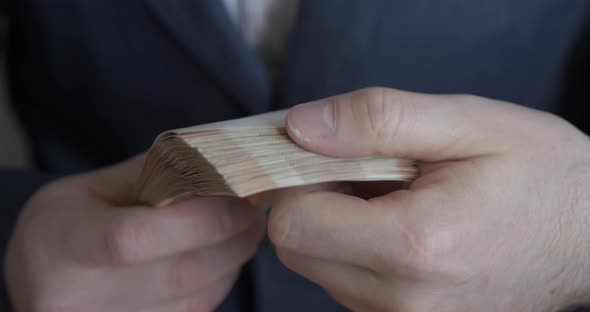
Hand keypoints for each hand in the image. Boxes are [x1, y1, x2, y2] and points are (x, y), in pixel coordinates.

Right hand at [5, 155, 264, 311]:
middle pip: (179, 275)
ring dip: (232, 261)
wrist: (39, 277)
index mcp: (62, 245)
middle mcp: (77, 298)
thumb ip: (155, 174)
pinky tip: (221, 257)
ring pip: (196, 299)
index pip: (134, 240)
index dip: (198, 222)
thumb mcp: (95, 186)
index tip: (240, 202)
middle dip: (232, 240)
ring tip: (243, 230)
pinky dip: (218, 283)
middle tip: (255, 212)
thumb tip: (222, 167)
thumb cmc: (68, 222)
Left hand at [268, 88, 589, 310]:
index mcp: (414, 245)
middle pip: (295, 249)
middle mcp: (403, 300)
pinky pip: (347, 283)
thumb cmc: (537, 173)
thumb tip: (299, 127)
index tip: (332, 155)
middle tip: (366, 171)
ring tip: (394, 198)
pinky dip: (355, 249)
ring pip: (317, 267)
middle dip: (312, 202)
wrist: (589, 235)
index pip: (292, 223)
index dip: (297, 180)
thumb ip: (378, 120)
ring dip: (336, 226)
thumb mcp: (466, 125)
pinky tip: (399, 225)